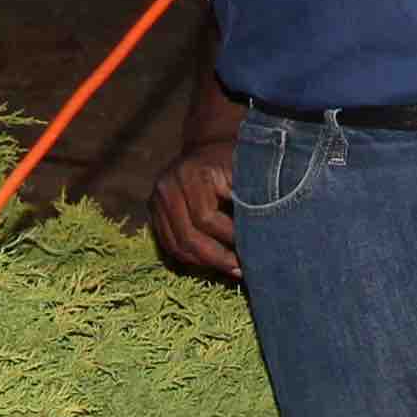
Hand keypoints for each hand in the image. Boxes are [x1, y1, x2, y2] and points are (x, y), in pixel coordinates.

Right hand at [148, 141, 241, 284]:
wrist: (209, 147)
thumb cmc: (234, 160)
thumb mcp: (245, 170)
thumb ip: (251, 197)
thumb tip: (263, 232)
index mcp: (190, 172)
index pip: (205, 217)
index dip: (229, 236)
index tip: (252, 247)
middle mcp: (167, 185)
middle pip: (187, 236)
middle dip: (217, 257)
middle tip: (242, 269)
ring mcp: (156, 199)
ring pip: (177, 245)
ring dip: (205, 263)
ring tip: (231, 268)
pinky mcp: (153, 211)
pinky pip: (169, 245)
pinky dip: (191, 258)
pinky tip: (213, 263)